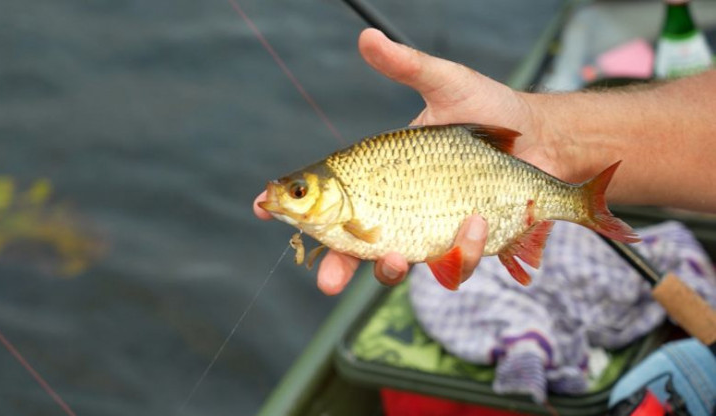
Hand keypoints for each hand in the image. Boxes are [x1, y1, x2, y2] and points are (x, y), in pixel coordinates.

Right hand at [254, 28, 560, 294]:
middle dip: (336, 268)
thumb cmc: (489, 109)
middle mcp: (399, 207)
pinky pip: (452, 262)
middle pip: (353, 246)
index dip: (294, 208)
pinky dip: (461, 248)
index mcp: (382, 174)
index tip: (264, 209)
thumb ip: (406, 66)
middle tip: (325, 282)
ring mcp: (429, 230)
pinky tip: (479, 220)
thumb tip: (365, 37)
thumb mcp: (444, 83)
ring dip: (393, 268)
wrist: (542, 139)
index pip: (329, 194)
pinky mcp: (463, 245)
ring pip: (397, 265)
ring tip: (401, 253)